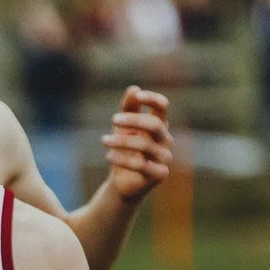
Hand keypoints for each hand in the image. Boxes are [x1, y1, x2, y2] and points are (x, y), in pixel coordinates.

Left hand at [102, 87, 172, 203]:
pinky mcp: (159, 175)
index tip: (138, 96)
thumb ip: (129, 108)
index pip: (163, 107)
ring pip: (145, 145)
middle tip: (113, 119)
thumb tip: (133, 88)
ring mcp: (165, 158)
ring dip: (122, 141)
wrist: (123, 181)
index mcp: (160, 125)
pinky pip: (141, 165)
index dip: (153, 99)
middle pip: (155, 124)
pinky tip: (108, 156)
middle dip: (133, 120)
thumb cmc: (125, 150)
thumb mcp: (123, 127)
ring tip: (103, 140)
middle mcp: (166, 140)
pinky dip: (122, 159)